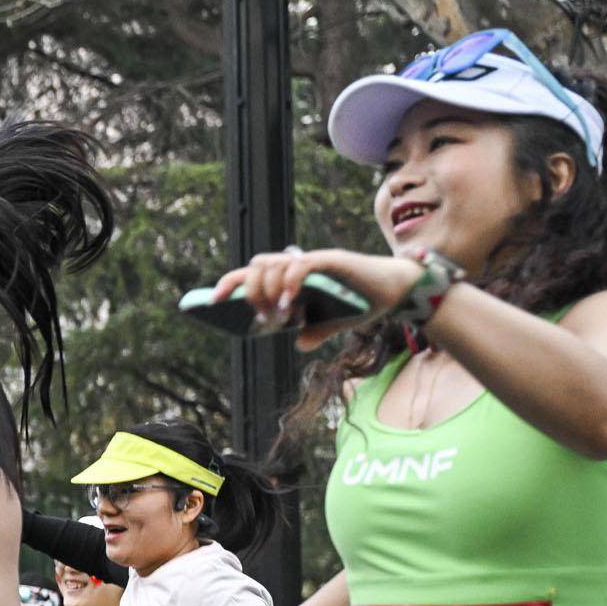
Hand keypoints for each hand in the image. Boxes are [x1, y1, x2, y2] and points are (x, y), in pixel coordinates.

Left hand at [210, 248, 421, 349]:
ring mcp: (312, 262)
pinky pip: (300, 266)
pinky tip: (291, 304)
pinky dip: (289, 284)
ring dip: (267, 292)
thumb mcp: (333, 325)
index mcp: (292, 278)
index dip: (229, 284)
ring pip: (272, 264)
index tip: (211, 302)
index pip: (252, 273)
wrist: (395, 292)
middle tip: (263, 319)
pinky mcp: (331, 261)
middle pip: (256, 266)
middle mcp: (298, 265)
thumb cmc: (362, 304)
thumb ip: (314, 332)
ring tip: (280, 315)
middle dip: (250, 293)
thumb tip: (300, 343)